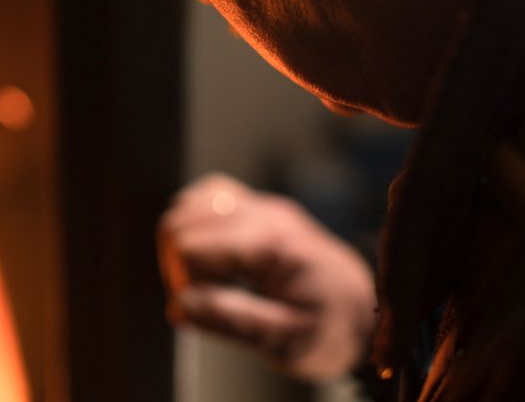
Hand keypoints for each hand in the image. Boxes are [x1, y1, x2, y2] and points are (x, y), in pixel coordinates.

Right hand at [157, 174, 375, 380]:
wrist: (361, 309)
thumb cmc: (328, 329)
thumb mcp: (289, 342)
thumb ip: (235, 321)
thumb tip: (179, 306)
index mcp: (273, 242)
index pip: (191, 247)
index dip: (186, 283)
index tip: (207, 311)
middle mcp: (264, 212)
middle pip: (180, 222)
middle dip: (180, 265)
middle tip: (207, 298)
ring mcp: (259, 203)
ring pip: (185, 204)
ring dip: (183, 245)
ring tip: (210, 278)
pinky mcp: (253, 203)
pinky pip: (203, 198)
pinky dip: (194, 226)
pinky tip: (211, 256)